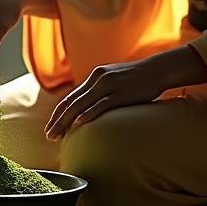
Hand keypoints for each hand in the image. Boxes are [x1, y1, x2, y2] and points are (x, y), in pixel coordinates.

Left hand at [45, 60, 163, 140]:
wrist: (157, 70)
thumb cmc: (137, 79)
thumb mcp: (114, 80)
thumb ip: (101, 91)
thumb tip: (90, 108)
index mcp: (94, 77)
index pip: (70, 98)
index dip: (58, 113)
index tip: (50, 127)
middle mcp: (98, 79)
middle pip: (71, 102)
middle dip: (58, 120)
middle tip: (48, 136)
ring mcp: (109, 86)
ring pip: (81, 105)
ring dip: (66, 121)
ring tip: (57, 135)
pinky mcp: (121, 93)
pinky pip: (101, 105)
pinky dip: (88, 114)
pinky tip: (78, 124)